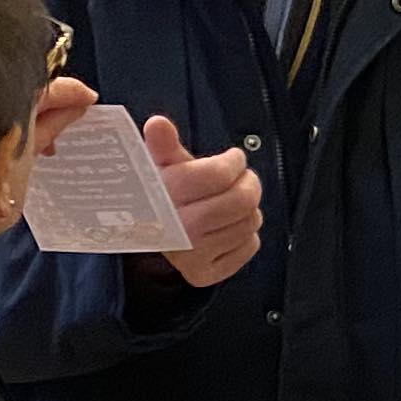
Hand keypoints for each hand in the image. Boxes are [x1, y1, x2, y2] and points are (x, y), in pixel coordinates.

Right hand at [137, 116, 263, 291]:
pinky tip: (227, 227)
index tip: (233, 159)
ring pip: (250, 222)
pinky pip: (249, 246)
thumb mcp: (161, 163)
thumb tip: (158, 124)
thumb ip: (162, 144)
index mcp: (162, 200)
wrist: (150, 230)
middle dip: (249, 183)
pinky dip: (246, 234)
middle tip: (244, 178)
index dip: (233, 162)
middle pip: (240, 200)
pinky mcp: (206, 275)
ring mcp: (192, 256)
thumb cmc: (163, 191)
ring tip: (232, 202)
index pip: (216, 175)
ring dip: (248, 208)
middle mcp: (177, 231)